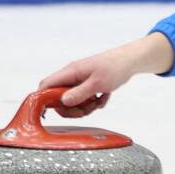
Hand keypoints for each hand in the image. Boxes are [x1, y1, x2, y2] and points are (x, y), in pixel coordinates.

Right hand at [39, 32, 174, 118]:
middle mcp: (72, 76)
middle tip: (87, 108)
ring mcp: (80, 81)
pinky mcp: (88, 84)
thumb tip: (62, 102)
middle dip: (72, 108)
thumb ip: (79, 93)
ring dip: (85, 106)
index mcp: (70, 72)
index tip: (50, 112)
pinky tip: (104, 97)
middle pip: (59, 98)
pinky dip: (93, 103)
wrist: (131, 61)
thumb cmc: (115, 67)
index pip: (46, 85)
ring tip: (98, 101)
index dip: (43, 99)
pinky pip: (84, 99)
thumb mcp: (98, 83)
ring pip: (73, 101)